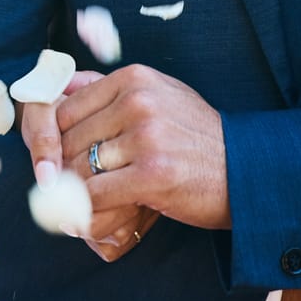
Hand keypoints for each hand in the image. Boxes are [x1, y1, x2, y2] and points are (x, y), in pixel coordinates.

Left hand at [56, 64, 229, 230]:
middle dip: (60, 170)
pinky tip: (81, 222)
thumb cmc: (197, 139)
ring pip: (78, 168)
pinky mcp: (153, 173)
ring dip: (69, 195)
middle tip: (57, 192)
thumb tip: (58, 88)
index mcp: (134, 79)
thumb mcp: (159, 97)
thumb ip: (110, 91)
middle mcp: (137, 101)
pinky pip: (96, 194)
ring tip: (68, 209)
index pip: (67, 107)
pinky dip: (83, 212)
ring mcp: (146, 136)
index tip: (54, 162)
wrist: (247, 172)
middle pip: (69, 139)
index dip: (53, 139)